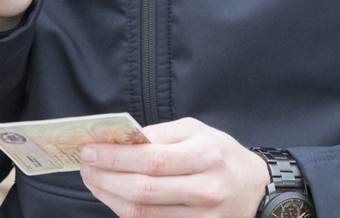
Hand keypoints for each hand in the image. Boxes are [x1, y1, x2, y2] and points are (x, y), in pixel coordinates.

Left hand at [79, 118, 268, 217]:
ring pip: (143, 213)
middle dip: (105, 178)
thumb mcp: (196, 130)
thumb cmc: (220, 153)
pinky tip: (112, 196)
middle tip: (84, 166)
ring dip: (109, 196)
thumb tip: (120, 139)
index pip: (152, 160)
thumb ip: (159, 134)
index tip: (89, 150)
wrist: (255, 189)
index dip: (115, 157)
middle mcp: (205, 190)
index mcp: (205, 156)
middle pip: (143, 190)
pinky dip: (126, 211)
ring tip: (92, 180)